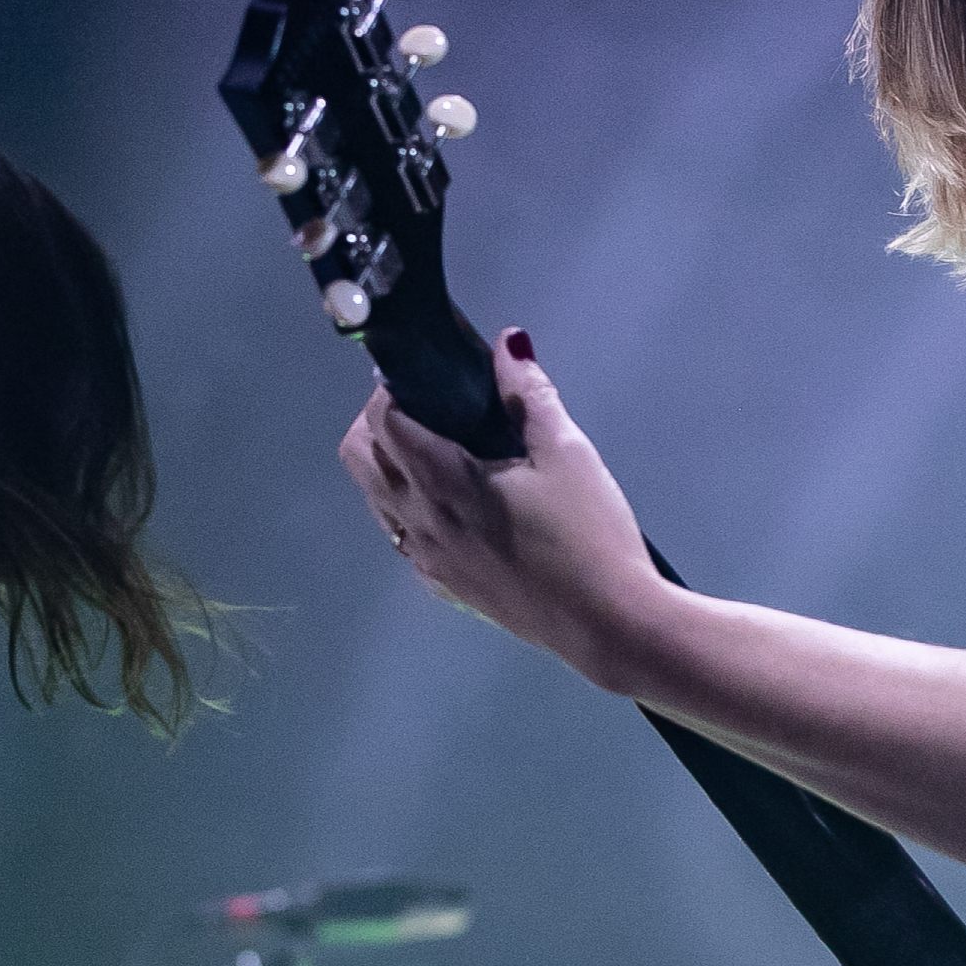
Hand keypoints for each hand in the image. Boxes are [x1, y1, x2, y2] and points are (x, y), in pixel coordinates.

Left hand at [339, 330, 664, 684]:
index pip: (381, 419)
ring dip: (390, 468)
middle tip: (427, 411)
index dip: (393, 389)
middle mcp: (418, 520)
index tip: (428, 379)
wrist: (607, 623)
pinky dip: (411, 511)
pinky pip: (402, 539)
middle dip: (377, 423)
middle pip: (358, 457)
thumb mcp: (568, 453)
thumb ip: (529, 394)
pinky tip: (459, 508)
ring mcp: (425, 560)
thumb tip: (509, 342)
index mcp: (441, 480)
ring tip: (443, 456)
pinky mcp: (442, 588)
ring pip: (375, 500)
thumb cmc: (589, 534)